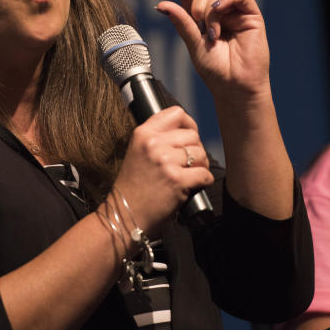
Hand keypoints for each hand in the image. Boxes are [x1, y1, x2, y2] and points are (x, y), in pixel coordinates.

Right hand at [110, 106, 214, 235]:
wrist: (124, 215)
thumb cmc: (133, 187)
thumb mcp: (138, 152)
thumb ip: (158, 139)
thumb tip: (188, 133)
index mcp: (143, 133)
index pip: (176, 113)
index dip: (188, 124)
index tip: (189, 136)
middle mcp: (154, 144)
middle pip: (193, 136)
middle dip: (195, 150)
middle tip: (188, 164)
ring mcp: (165, 162)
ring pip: (201, 154)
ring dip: (201, 166)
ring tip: (190, 176)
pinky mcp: (177, 180)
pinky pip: (204, 174)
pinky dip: (203, 181)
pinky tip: (192, 186)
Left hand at [156, 0, 270, 100]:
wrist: (235, 86)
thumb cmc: (216, 70)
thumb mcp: (193, 44)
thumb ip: (181, 22)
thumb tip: (163, 5)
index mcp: (202, 21)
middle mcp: (219, 15)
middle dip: (196, 4)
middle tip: (197, 23)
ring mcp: (235, 14)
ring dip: (210, 11)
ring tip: (212, 33)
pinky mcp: (251, 16)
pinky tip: (220, 8)